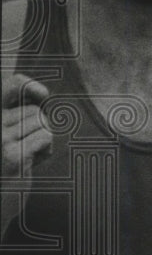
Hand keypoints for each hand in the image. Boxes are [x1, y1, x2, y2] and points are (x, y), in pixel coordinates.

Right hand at [2, 74, 51, 231]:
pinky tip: (32, 162)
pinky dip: (45, 149)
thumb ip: (13, 117)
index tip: (41, 94)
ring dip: (41, 138)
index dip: (27, 85)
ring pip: (41, 122)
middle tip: (24, 147)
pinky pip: (45, 137)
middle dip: (36, 127)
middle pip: (32, 110)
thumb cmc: (1, 169)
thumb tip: (40, 94)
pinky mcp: (12, 156)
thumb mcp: (4, 136)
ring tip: (26, 155)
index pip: (10, 85)